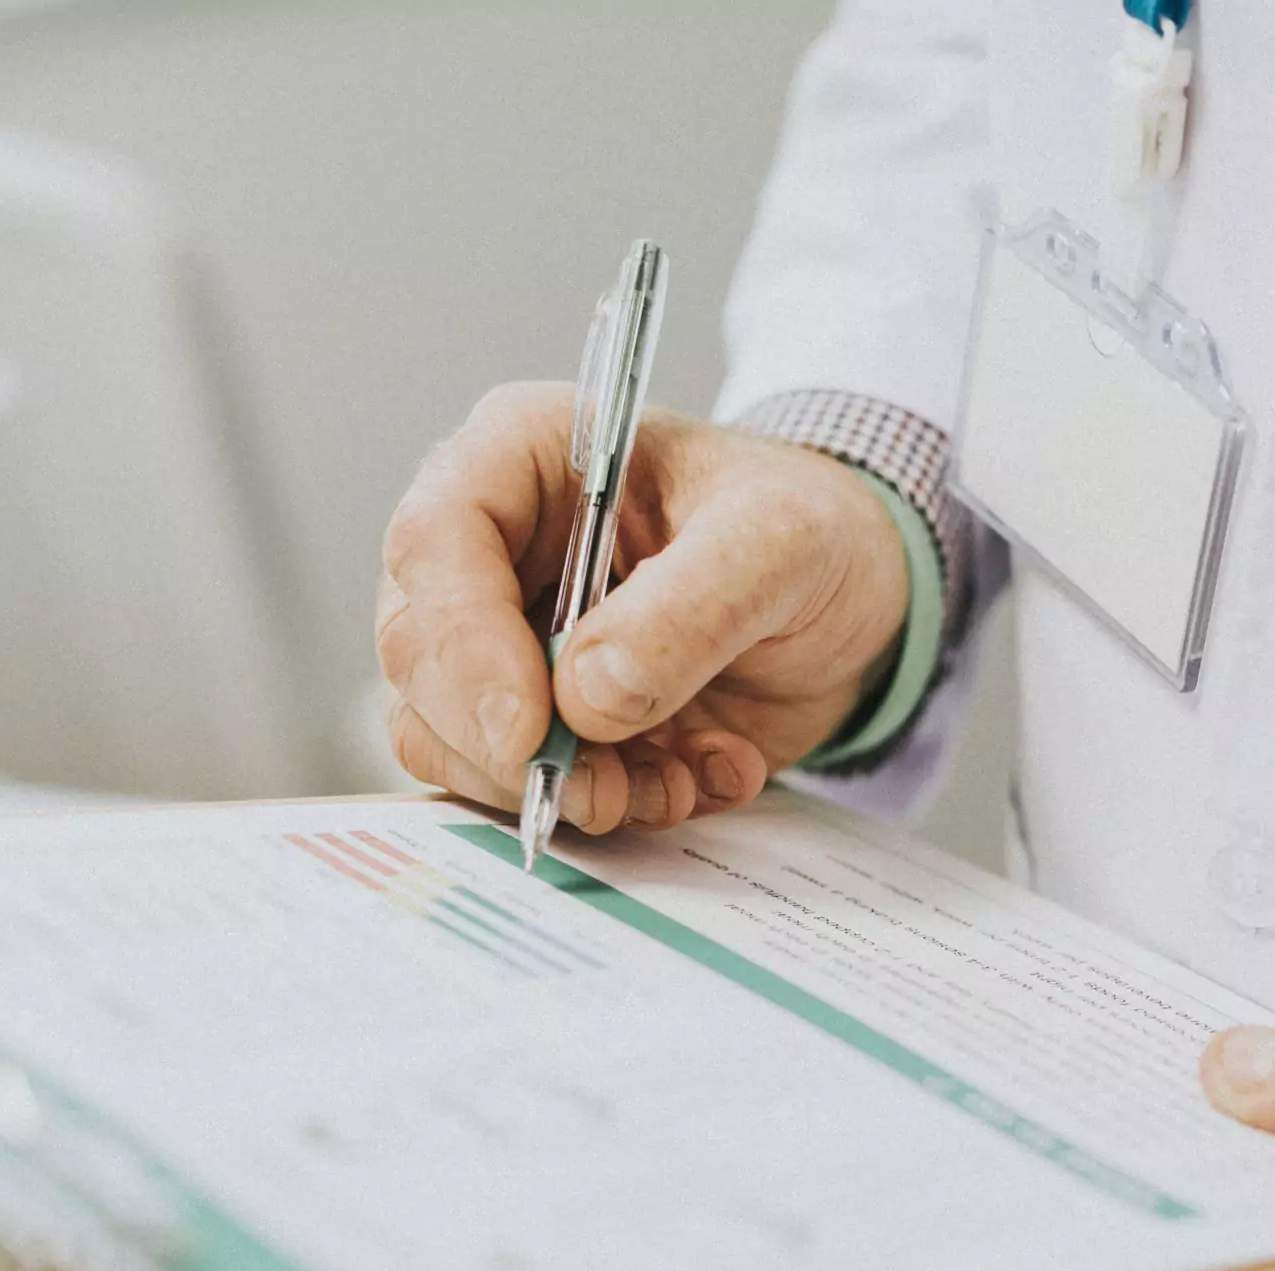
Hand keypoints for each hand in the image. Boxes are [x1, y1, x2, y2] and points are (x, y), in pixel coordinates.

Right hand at [377, 383, 908, 831]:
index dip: (463, 646)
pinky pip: (522, 788)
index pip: (435, 543)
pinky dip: (610, 806)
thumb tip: (585, 696)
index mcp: (523, 459)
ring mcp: (504, 642)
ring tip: (674, 778)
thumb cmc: (807, 529)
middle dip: (509, 745)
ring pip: (453, 740)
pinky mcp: (540, 721)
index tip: (528, 732)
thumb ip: (688, 609)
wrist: (853, 596)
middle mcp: (490, 550)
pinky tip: (692, 777)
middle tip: (603, 788)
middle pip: (421, 658)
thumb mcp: (778, 544)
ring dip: (562, 788)